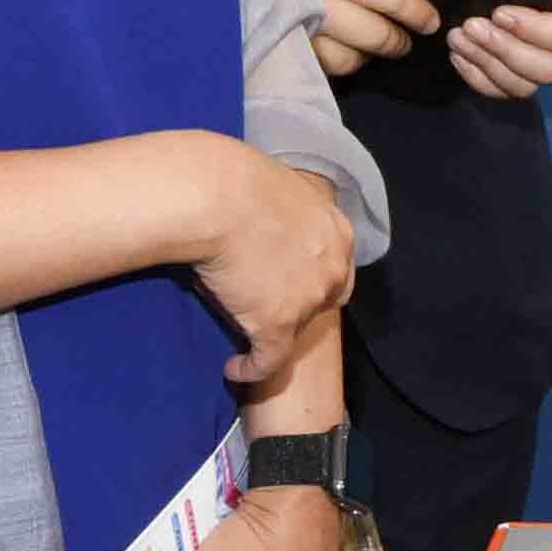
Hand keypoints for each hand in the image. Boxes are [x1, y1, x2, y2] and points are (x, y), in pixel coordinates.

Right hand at [178, 134, 357, 386]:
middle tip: (263, 303)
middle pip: (320, 302)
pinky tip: (233, 369)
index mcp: (338, 233)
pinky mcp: (277, 324)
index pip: (336, 271)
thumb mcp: (281, 191)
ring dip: (271, 333)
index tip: (289, 284)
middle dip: (296, 306)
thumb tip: (265, 230)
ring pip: (293, 331)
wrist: (214, 196)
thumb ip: (288, 217)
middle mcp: (332, 268)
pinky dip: (251, 369)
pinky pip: (268, 360)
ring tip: (244, 332)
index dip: (313, 281)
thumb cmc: (235, 181)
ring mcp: (308, 299)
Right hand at [305, 0, 442, 78]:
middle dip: (396, 42)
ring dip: (365, 56)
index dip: (419, 13)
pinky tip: (337, 50)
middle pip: (374, 35)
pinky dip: (336, 63)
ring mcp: (295, 31)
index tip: (432, 22)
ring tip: (367, 45)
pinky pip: (322, 69)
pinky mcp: (283, 55)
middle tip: (405, 41)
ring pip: (348, 61)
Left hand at [439, 0, 551, 100]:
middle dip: (506, 52)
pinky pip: (498, 86)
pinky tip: (456, 52)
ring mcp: (531, 46)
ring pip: (522, 84)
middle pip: (548, 69)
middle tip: (471, 24)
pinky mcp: (503, 54)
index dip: (537, 33)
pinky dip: (475, 77)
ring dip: (487, 66)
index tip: (499, 11)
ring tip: (457, 36)